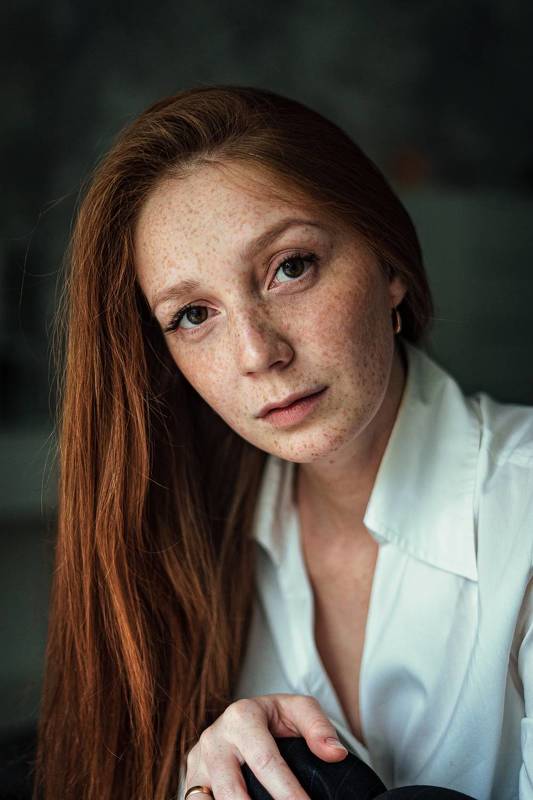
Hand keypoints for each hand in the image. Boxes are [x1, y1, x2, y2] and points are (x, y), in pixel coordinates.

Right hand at [184, 693, 348, 799]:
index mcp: (241, 717)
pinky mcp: (190, 782)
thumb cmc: (274, 718)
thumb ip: (318, 728)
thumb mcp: (299, 710)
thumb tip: (335, 754)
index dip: (289, 794)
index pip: (266, 763)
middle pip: (232, 792)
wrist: (241, 719)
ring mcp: (197, 763)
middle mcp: (213, 739)